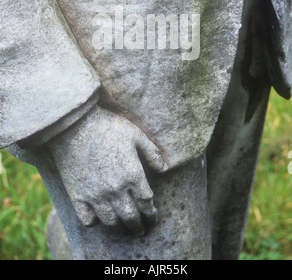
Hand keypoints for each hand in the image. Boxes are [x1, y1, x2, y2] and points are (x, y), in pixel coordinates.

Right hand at [47, 105, 167, 234]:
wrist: (74, 125)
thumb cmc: (107, 126)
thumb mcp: (135, 134)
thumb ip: (152, 152)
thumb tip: (165, 168)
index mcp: (133, 175)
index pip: (147, 203)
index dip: (152, 213)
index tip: (153, 216)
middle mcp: (116, 189)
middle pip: (131, 217)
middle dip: (138, 226)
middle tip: (140, 230)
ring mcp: (95, 195)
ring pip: (111, 222)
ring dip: (119, 228)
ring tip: (122, 229)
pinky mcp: (77, 195)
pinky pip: (87, 219)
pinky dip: (94, 222)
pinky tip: (97, 219)